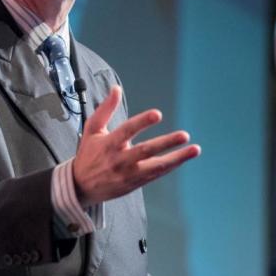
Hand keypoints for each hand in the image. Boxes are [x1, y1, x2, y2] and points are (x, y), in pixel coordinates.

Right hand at [72, 86, 199, 206]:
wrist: (80, 186)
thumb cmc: (88, 154)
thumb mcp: (92, 129)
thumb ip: (105, 109)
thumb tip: (116, 88)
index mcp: (109, 143)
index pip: (127, 130)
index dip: (142, 122)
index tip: (157, 114)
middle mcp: (119, 160)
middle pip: (145, 150)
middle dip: (166, 143)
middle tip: (184, 135)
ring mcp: (128, 174)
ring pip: (156, 166)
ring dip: (177, 158)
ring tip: (194, 149)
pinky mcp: (134, 184)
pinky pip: (156, 175)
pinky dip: (170, 166)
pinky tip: (182, 158)